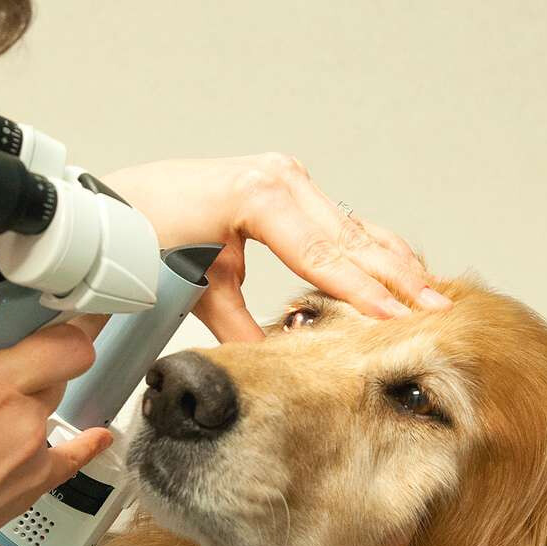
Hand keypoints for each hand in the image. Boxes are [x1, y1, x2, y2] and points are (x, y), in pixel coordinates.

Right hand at [0, 256, 111, 545]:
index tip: (57, 304)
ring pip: (54, 405)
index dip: (68, 317)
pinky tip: (92, 433)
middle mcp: (25, 420)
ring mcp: (36, 457)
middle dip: (36, 352)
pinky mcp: (35, 489)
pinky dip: (79, 440)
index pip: (69, 338)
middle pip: (60, 367)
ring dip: (33, 393)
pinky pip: (72, 454)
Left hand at [102, 155, 449, 341]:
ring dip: (392, 265)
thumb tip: (272, 365)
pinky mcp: (283, 189)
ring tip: (431, 297)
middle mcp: (278, 180)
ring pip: (352, 228)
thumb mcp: (192, 284)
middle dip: (396, 279)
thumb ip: (237, 326)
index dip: (363, 292)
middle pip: (350, 239)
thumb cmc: (142, 233)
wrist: (110, 207)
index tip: (396, 319)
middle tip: (436, 313)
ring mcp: (283, 180)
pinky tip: (396, 270)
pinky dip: (368, 248)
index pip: (324, 254)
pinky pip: (336, 222)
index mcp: (258, 195)